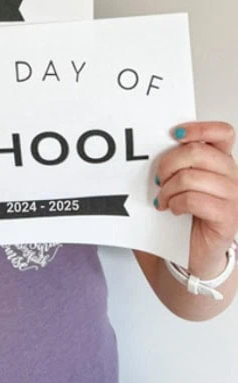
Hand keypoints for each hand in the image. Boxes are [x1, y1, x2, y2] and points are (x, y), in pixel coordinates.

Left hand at [156, 122, 237, 277]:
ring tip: (164, 199)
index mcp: (221, 161)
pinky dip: (177, 203)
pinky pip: (195, 199)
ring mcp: (234, 197)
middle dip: (168, 164)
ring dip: (169, 189)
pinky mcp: (228, 218)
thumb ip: (177, 161)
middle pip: (198, 152)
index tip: (174, 134)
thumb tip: (152, 143)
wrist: (191, 253)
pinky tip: (174, 210)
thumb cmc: (184, 214)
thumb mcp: (179, 181)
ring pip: (192, 177)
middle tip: (158, 180)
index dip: (199, 128)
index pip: (222, 132)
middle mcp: (232, 176)